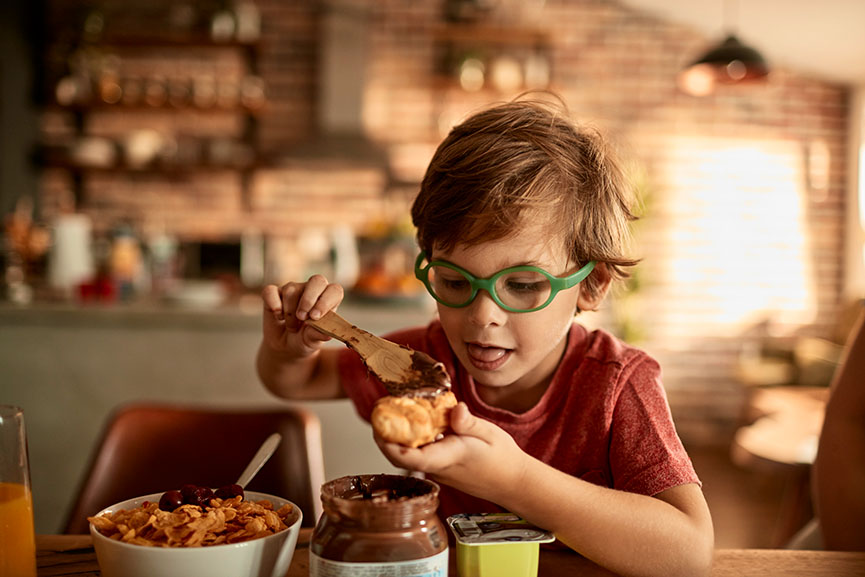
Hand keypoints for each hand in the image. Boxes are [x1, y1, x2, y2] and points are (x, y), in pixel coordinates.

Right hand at [260, 274, 344, 357]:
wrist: (284, 345)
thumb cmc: (304, 339)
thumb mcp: (312, 341)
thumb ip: (318, 335)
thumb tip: (327, 335)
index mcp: (328, 299)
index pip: (334, 290)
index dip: (326, 302)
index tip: (315, 317)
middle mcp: (312, 290)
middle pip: (317, 281)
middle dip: (308, 300)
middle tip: (302, 318)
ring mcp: (293, 288)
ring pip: (291, 290)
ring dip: (290, 313)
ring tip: (292, 326)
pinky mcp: (274, 292)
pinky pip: (271, 291)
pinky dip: (274, 305)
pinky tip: (278, 317)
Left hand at [375, 402, 528, 502]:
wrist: (512, 482)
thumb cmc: (501, 458)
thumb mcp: (489, 434)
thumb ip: (469, 423)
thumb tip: (456, 409)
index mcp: (447, 458)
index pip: (410, 458)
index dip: (389, 445)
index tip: (378, 427)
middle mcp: (437, 467)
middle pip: (400, 456)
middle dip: (385, 436)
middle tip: (380, 410)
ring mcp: (437, 469)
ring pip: (408, 454)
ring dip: (398, 435)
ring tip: (394, 409)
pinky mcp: (439, 467)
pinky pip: (419, 453)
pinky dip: (413, 437)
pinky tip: (416, 419)